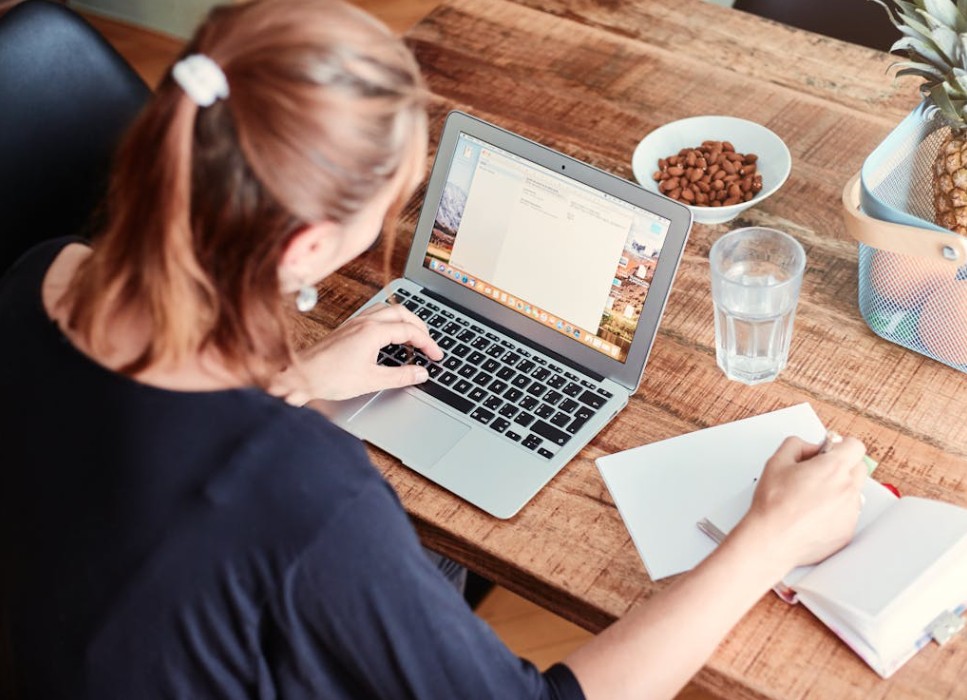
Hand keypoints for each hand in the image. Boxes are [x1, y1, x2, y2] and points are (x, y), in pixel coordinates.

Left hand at [278, 302, 442, 401]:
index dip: (428, 343)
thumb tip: (420, 373)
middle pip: (403, 313)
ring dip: (405, 319)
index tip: (436, 356)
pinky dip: (391, 320)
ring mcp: (355, 322)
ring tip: (414, 335)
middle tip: (430, 344)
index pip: (410, 331)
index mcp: (373, 331)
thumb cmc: (329, 377)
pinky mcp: (348, 327)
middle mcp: (365, 322)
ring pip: (389, 309)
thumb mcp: (371, 380)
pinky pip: (376, 314)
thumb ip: (400, 376)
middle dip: (421, 327)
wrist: (300, 375)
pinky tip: (390, 334)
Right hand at [738, 435, 867, 572]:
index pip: (855, 446)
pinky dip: (835, 512)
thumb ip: (797, 444)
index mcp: (833, 468)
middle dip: (842, 467)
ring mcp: (850, 511)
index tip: (831, 451)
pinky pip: (848, 514)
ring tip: (812, 498)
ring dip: (839, 490)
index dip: (841, 446)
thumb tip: (809, 447)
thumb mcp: (776, 461)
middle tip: (820, 473)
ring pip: (853, 492)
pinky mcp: (848, 531)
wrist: (772, 539)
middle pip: (859, 468)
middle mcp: (847, 488)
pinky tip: (813, 515)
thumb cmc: (773, 505)